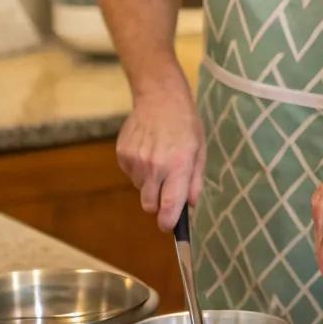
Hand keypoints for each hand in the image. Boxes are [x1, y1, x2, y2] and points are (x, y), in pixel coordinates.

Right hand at [116, 80, 204, 230]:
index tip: (169, 226)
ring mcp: (135, 161)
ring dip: (149, 183)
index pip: (168, 207)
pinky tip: (148, 151)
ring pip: (140, 189)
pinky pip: (131, 174)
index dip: (168, 223)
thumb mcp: (199, 151)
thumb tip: (190, 206)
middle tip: (167, 188)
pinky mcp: (122, 154)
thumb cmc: (185, 124)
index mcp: (177, 166)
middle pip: (149, 205)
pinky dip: (139, 169)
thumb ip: (195, 181)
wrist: (160, 97)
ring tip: (159, 159)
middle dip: (158, 203)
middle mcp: (154, 166)